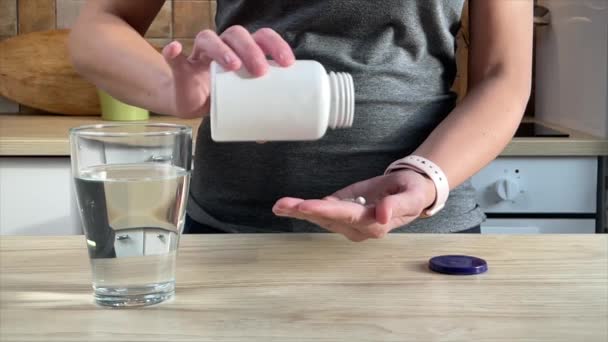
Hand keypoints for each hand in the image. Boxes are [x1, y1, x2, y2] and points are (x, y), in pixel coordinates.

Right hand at [161, 26, 294, 117]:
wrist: (192, 102)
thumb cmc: (221, 98)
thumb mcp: (239, 104)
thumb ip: (252, 116)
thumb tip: (266, 138)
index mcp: (243, 51)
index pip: (261, 37)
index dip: (276, 44)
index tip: (288, 63)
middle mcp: (222, 46)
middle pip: (237, 35)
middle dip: (252, 49)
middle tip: (261, 72)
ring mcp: (200, 54)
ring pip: (209, 38)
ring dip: (222, 49)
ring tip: (234, 66)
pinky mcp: (181, 66)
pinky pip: (173, 55)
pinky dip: (172, 51)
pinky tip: (175, 49)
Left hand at [272, 170, 436, 241]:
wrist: (412, 191)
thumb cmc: (412, 192)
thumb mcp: (412, 195)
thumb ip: (398, 205)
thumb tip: (382, 215)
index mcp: (375, 223)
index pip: (347, 216)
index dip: (326, 210)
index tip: (307, 206)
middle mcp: (358, 227)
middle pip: (327, 219)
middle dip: (303, 211)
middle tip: (281, 205)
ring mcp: (348, 223)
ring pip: (320, 218)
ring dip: (298, 211)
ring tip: (278, 205)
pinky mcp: (342, 214)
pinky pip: (320, 212)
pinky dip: (302, 209)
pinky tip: (285, 207)